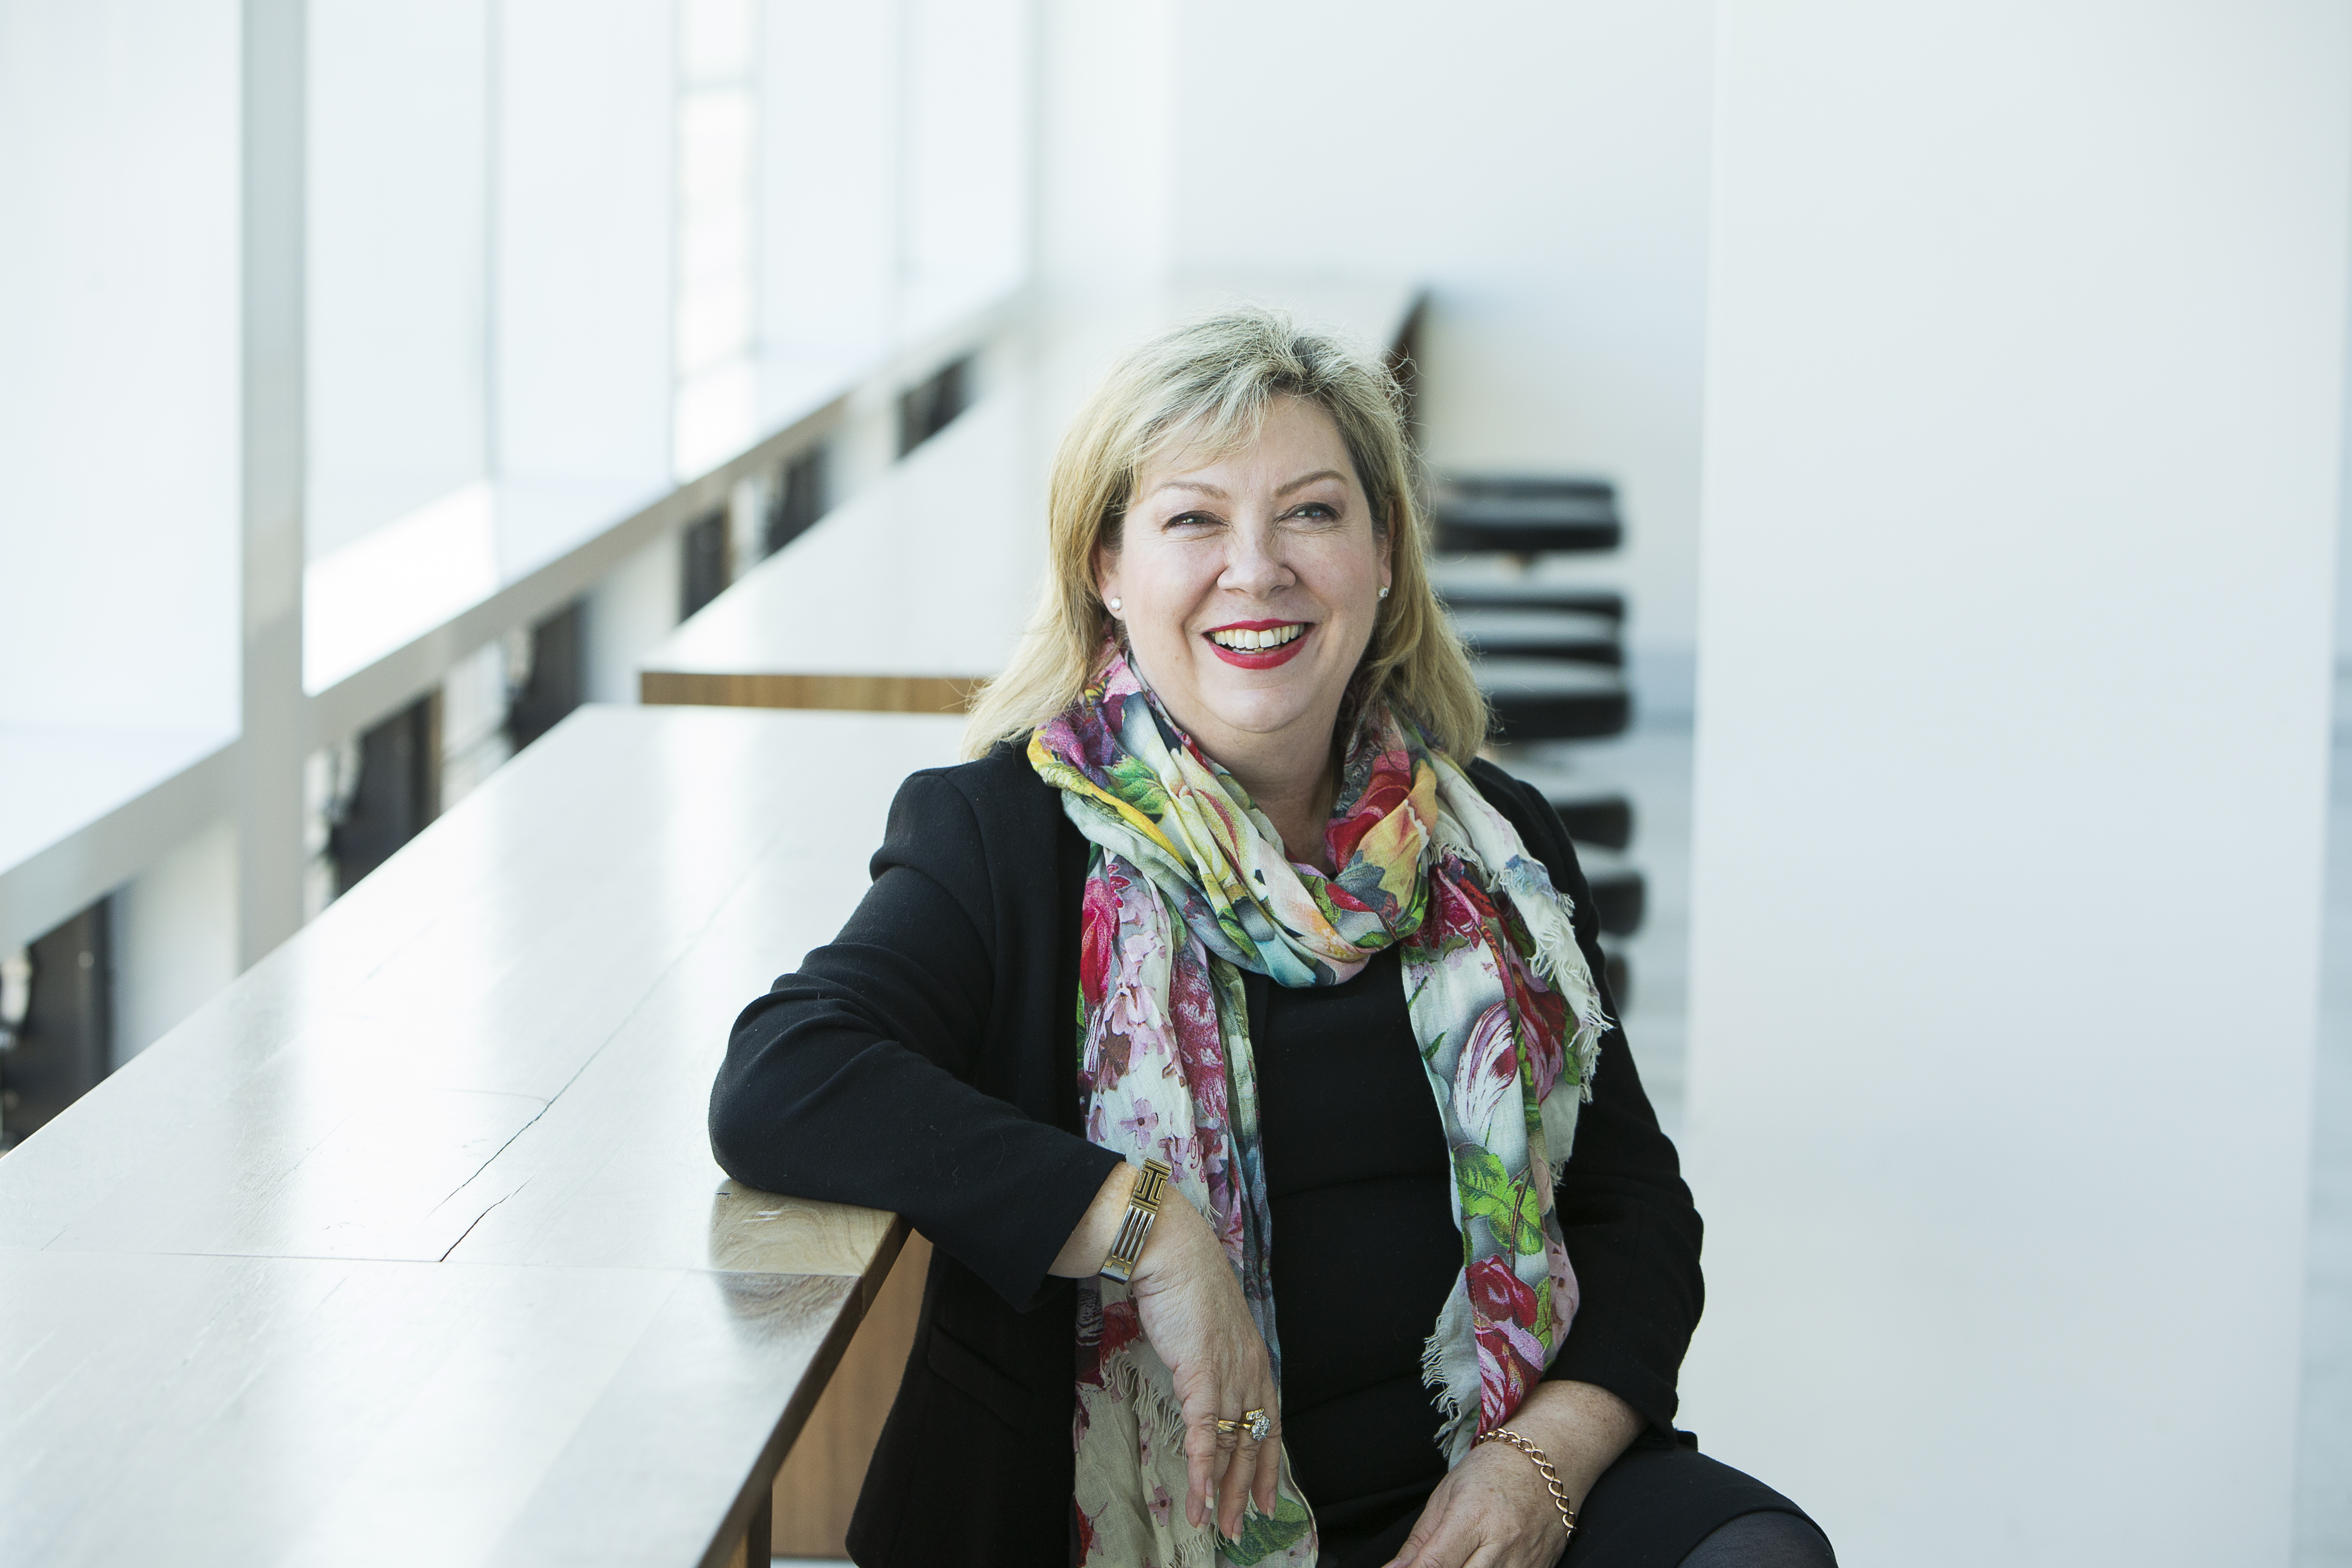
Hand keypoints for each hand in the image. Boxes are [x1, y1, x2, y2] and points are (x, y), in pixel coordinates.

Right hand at [1127, 1192, 1282, 1538]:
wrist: (1172, 1251)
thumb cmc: (1185, 1282)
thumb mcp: (1207, 1326)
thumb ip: (1212, 1355)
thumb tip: (1201, 1373)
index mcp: (1254, 1359)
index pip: (1269, 1423)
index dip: (1267, 1464)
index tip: (1265, 1498)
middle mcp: (1249, 1371)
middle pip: (1253, 1442)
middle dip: (1245, 1489)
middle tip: (1238, 1526)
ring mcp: (1228, 1374)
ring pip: (1232, 1446)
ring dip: (1223, 1490)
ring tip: (1216, 1525)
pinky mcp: (1202, 1375)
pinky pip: (1205, 1434)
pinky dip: (1203, 1470)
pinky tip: (1198, 1497)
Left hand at [1381, 1437, 1568, 1567]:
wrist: (1551, 1458)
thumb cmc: (1494, 1469)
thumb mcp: (1447, 1494)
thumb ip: (1420, 1540)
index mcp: (1472, 1516)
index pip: (1435, 1564)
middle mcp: (1501, 1542)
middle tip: (1430, 1565)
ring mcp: (1525, 1560)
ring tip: (1459, 1561)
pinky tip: (1479, 1563)